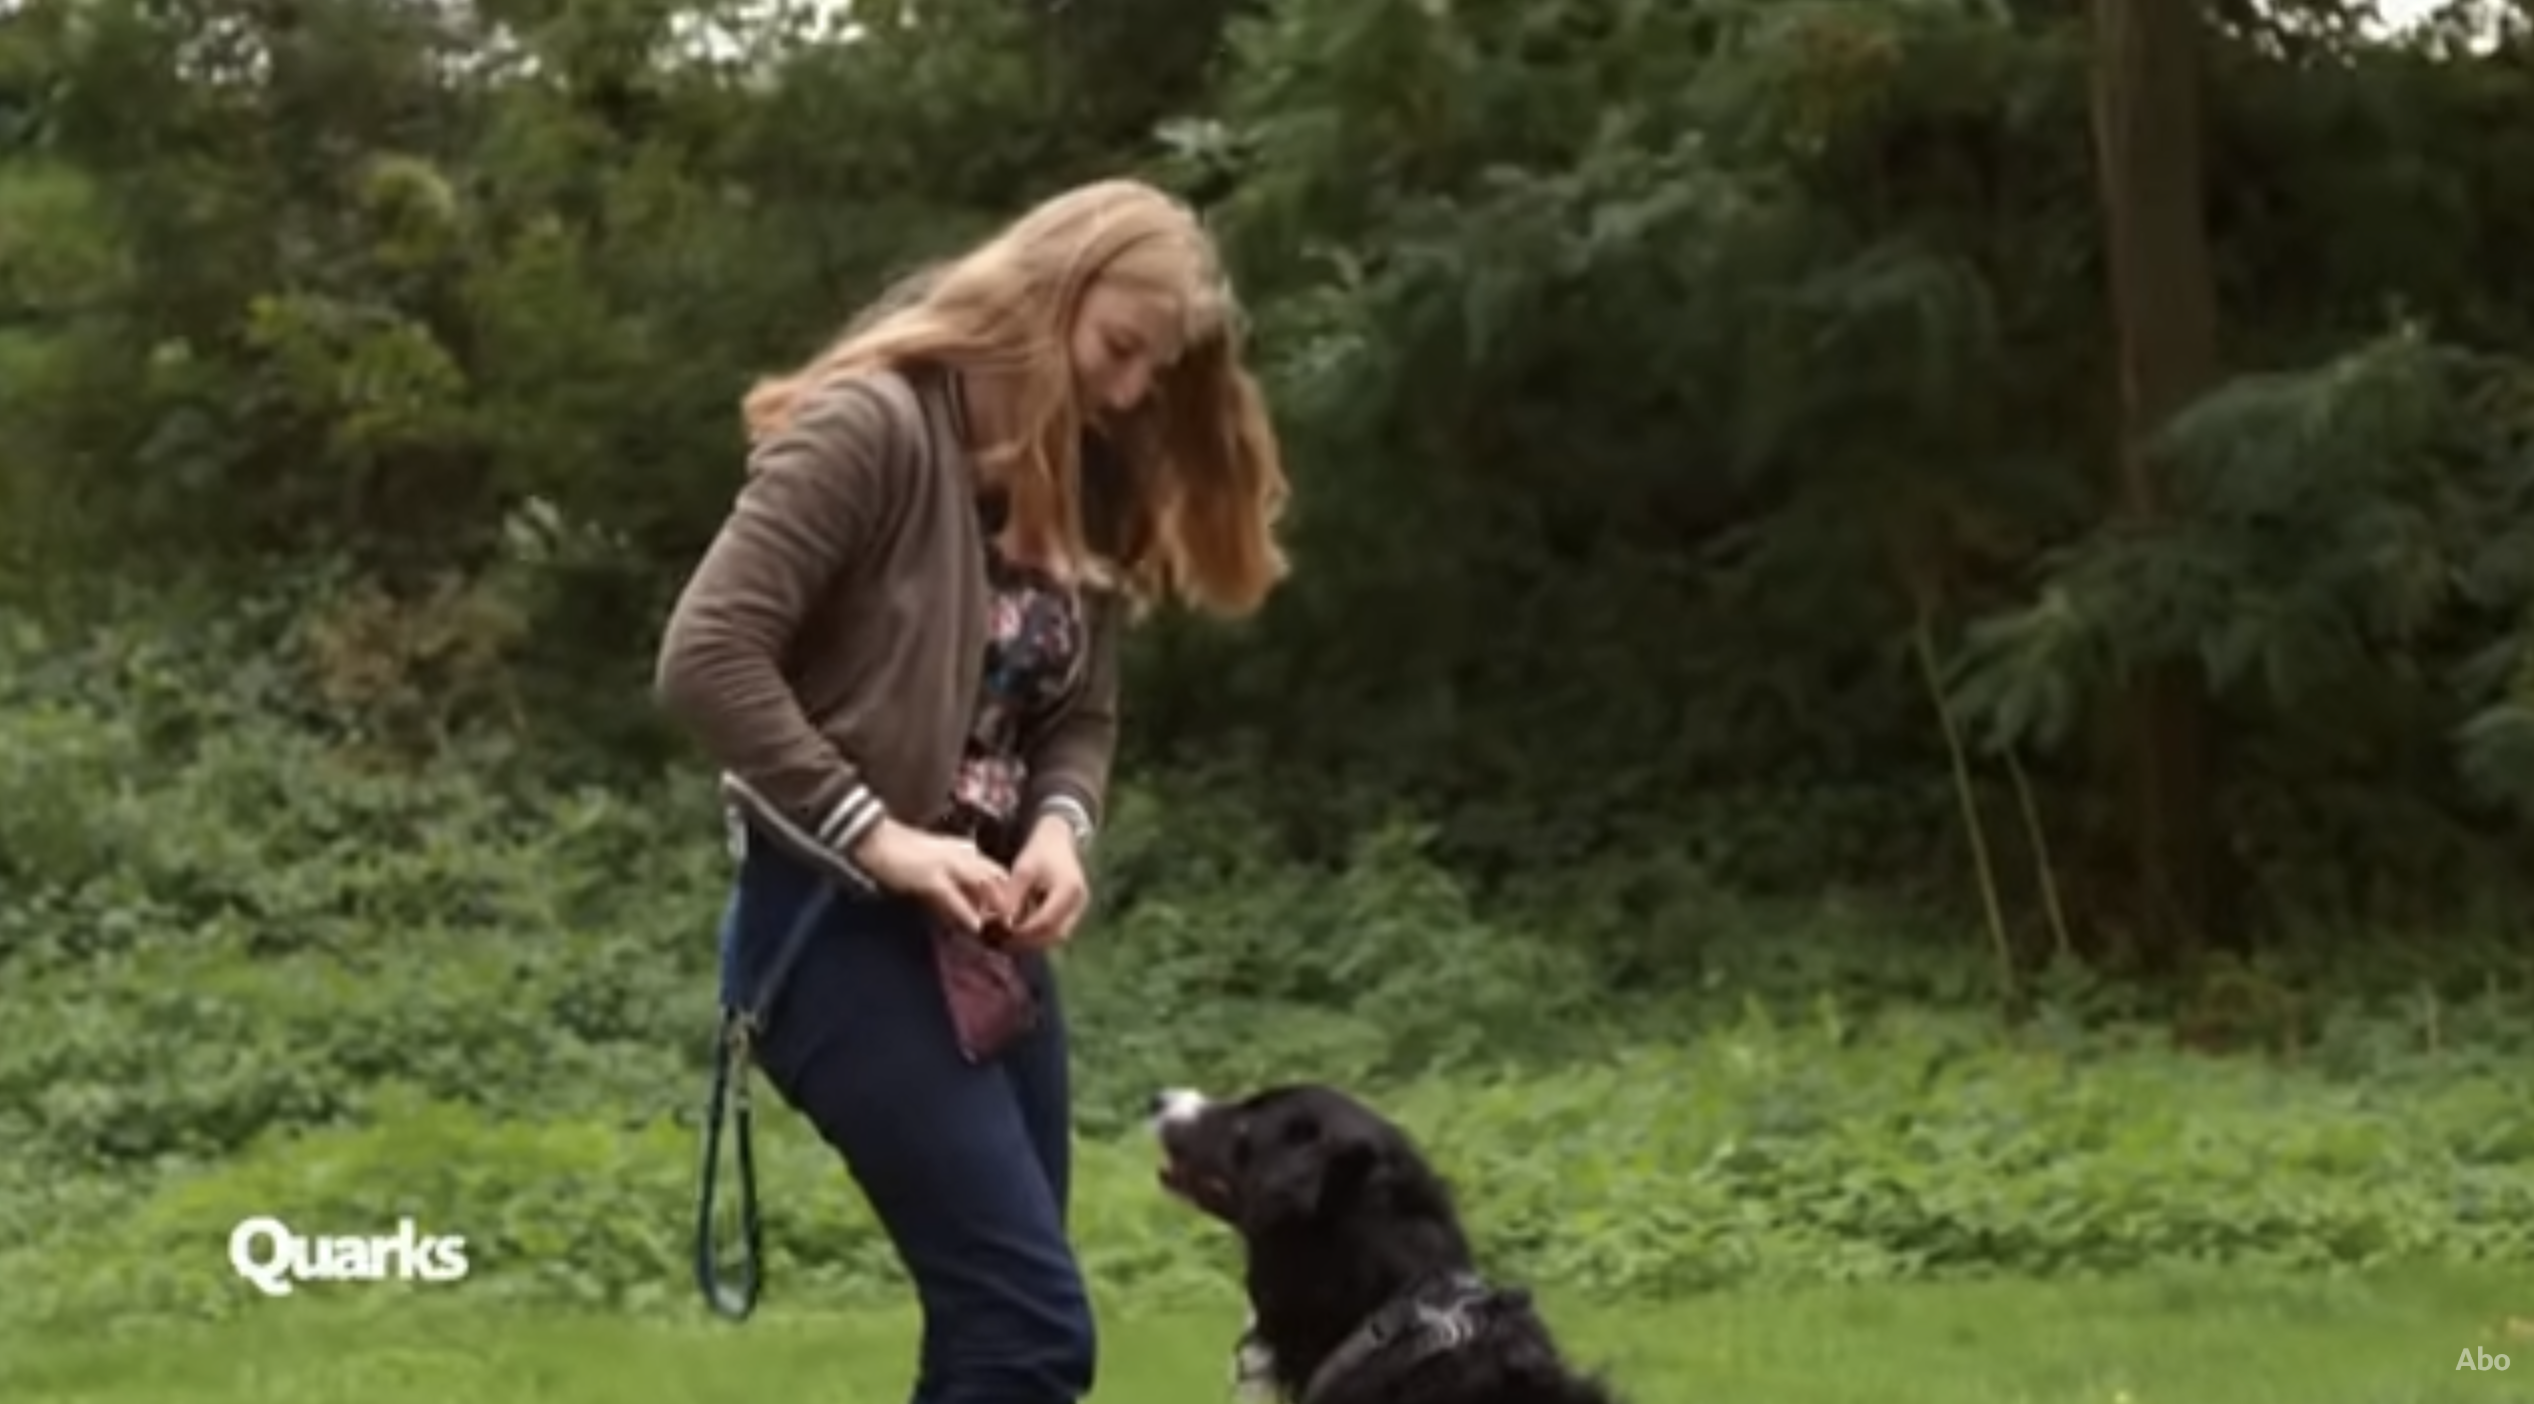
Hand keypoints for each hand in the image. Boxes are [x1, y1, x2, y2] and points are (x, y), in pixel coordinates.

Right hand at [849, 819, 1012, 932]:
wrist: (877, 840)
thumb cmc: (903, 856)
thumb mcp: (937, 867)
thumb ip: (956, 884)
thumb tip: (972, 911)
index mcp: (966, 850)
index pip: (997, 872)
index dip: (1009, 894)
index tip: (1017, 916)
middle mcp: (963, 854)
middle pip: (996, 879)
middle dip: (1008, 903)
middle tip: (1016, 928)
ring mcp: (948, 864)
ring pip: (981, 886)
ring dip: (993, 909)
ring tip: (1003, 930)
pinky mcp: (930, 876)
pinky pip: (954, 897)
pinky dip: (966, 912)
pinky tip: (975, 927)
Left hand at [1006, 815, 1090, 949]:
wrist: (1057, 842)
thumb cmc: (1039, 853)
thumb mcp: (1023, 870)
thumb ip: (1013, 897)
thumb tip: (1003, 924)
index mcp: (1069, 889)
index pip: (1046, 921)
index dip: (1024, 932)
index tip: (1004, 933)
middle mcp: (1079, 902)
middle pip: (1054, 933)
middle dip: (1029, 940)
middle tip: (1005, 940)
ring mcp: (1079, 908)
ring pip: (1057, 935)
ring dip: (1035, 939)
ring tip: (1012, 937)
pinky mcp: (1075, 912)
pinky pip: (1058, 930)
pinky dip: (1040, 933)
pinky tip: (1023, 930)